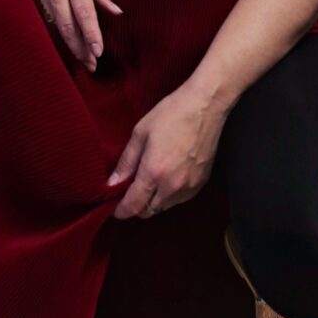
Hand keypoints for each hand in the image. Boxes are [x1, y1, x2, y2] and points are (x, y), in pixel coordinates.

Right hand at [8, 0, 122, 71]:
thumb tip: (115, 11)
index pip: (84, 13)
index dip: (92, 34)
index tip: (99, 52)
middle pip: (69, 26)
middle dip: (81, 48)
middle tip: (92, 65)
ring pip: (58, 25)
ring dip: (71, 44)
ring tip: (83, 58)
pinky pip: (49, 17)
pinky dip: (59, 31)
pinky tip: (68, 41)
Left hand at [107, 83, 228, 218]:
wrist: (205, 105)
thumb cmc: (171, 114)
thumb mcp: (141, 132)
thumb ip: (126, 162)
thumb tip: (112, 184)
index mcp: (154, 173)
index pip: (134, 206)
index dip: (122, 211)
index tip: (116, 208)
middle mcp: (172, 186)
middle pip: (149, 212)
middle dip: (137, 206)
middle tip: (132, 189)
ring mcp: (189, 186)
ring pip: (165, 207)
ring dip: (154, 201)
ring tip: (150, 181)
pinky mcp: (201, 183)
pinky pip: (181, 199)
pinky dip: (170, 195)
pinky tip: (168, 178)